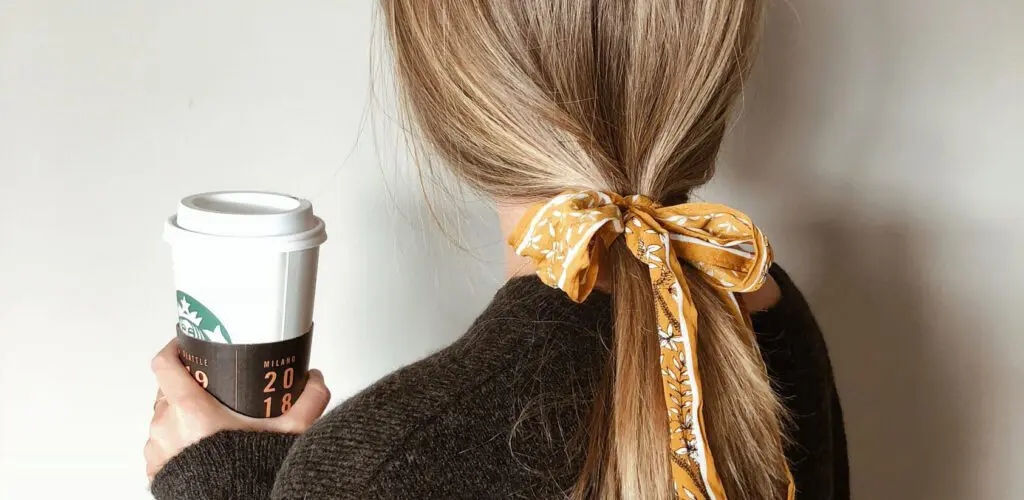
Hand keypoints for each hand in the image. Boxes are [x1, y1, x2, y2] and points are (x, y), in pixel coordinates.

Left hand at [144, 339, 330, 480]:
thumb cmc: (250, 475)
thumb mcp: (289, 432)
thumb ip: (308, 401)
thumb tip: (316, 380)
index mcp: (191, 410)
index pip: (165, 364)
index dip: (174, 348)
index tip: (186, 344)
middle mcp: (167, 426)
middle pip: (167, 390)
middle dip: (186, 386)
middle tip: (211, 389)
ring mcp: (158, 449)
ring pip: (163, 419)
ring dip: (180, 416)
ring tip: (209, 421)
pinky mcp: (156, 470)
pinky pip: (161, 446)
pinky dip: (176, 441)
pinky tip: (198, 446)